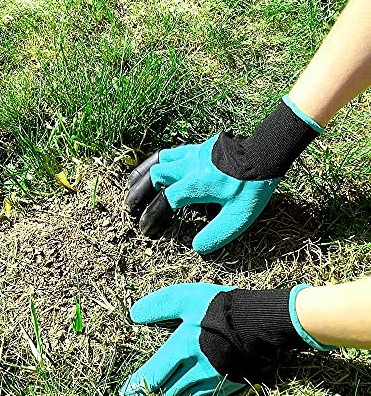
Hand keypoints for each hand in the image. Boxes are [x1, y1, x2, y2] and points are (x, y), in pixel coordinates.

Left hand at [120, 282, 333, 395]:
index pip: (153, 374)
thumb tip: (134, 314)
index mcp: (182, 348)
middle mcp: (196, 369)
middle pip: (166, 392)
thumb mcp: (187, 297)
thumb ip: (159, 305)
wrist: (264, 321)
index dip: (137, 387)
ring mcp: (215, 379)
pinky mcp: (231, 383)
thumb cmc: (222, 306)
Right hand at [125, 97, 322, 253]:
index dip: (152, 216)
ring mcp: (193, 154)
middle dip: (139, 194)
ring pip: (159, 160)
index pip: (165, 201)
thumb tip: (196, 248)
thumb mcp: (239, 217)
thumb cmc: (254, 186)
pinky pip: (171, 152)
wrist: (266, 152)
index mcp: (197, 184)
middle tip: (130, 208)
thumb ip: (216, 234)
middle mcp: (189, 167)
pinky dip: (159, 162)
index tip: (146, 230)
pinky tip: (158, 169)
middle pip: (154, 177)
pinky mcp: (199, 147)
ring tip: (131, 185)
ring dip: (144, 174)